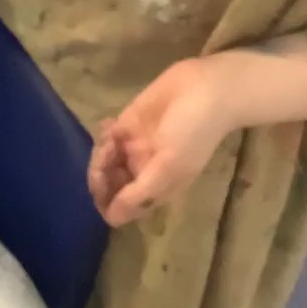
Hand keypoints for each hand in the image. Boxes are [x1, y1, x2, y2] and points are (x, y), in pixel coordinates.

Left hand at [88, 59, 232, 227]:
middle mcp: (143, 171)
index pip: (122, 208)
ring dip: (100, 154)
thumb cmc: (194, 132)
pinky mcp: (128, 123)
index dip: (107, 202)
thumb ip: (140, 192)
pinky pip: (106, 138)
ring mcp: (135, 147)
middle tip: (107, 156)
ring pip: (103, 162)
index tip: (102, 185)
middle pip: (108, 185)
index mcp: (156, 188)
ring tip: (113, 137)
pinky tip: (112, 125)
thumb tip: (112, 219)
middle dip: (99, 175)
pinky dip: (103, 135)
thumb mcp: (170, 166)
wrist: (206, 88)